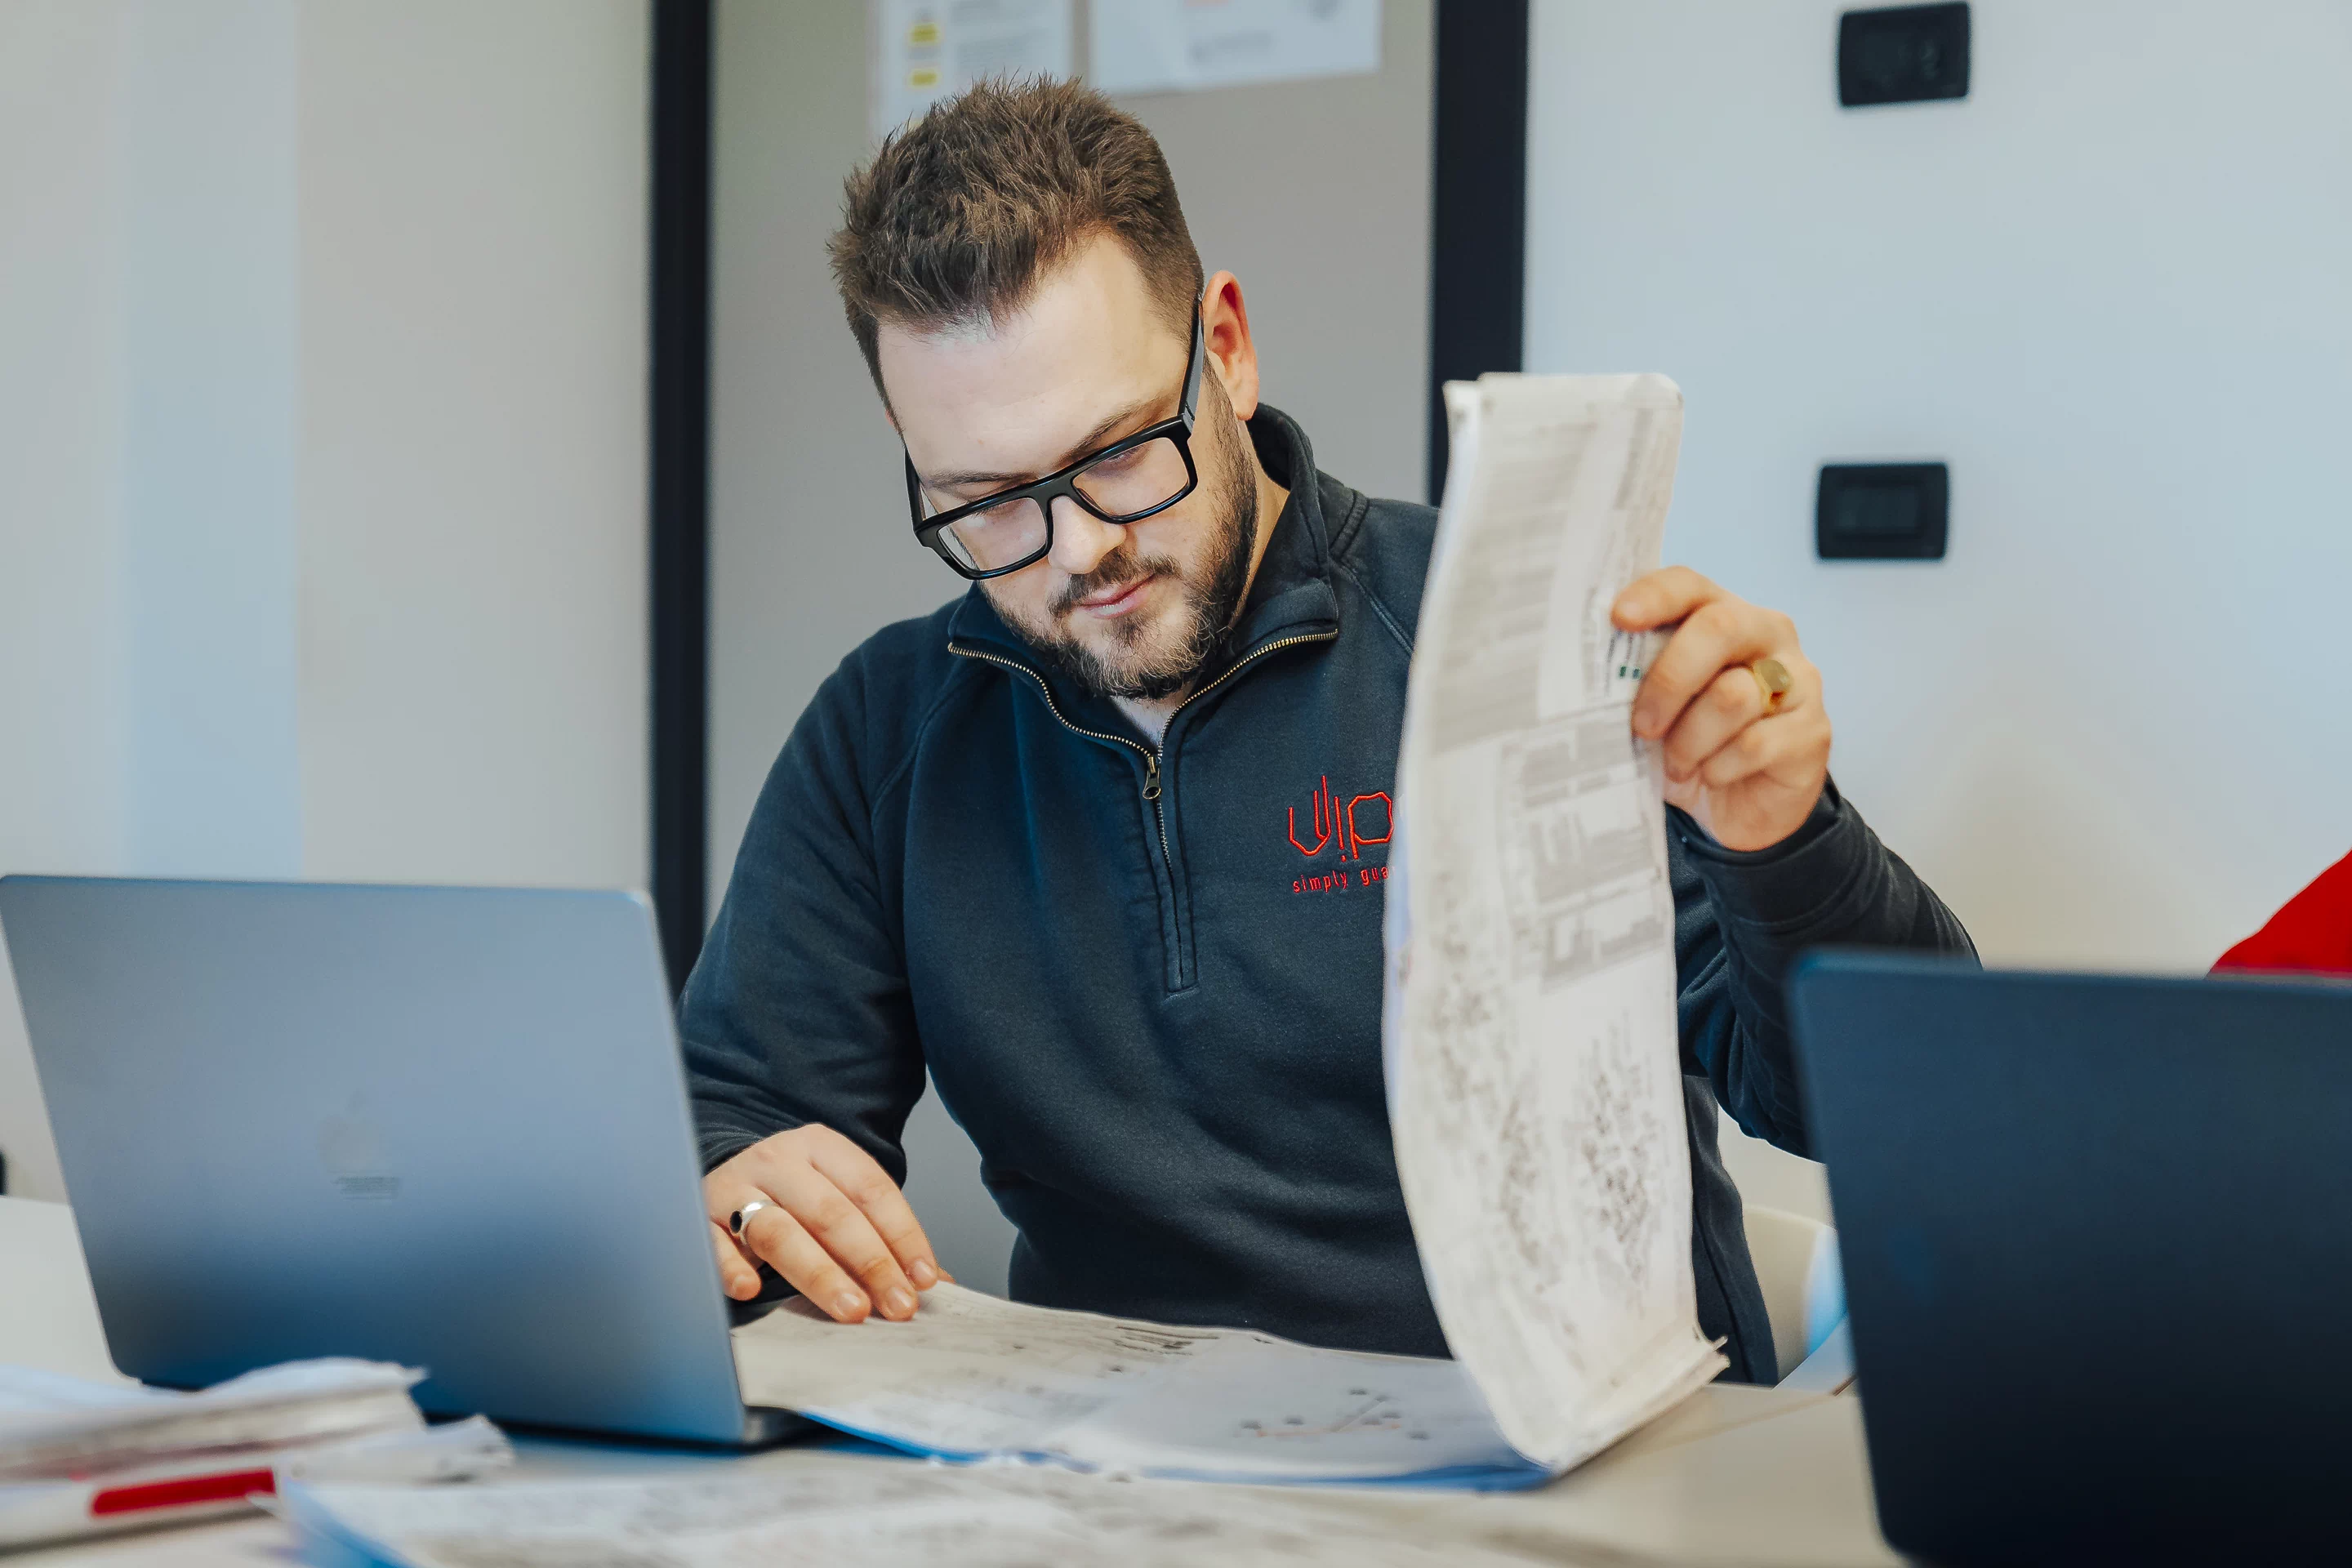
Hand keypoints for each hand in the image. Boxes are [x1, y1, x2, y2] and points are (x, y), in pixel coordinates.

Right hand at [704, 1125, 942, 1322]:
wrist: (720, 1173)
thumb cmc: (790, 1195)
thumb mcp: (835, 1196)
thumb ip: (880, 1235)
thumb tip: (938, 1282)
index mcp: (820, 1146)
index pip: (871, 1188)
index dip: (902, 1234)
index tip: (924, 1278)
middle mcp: (778, 1161)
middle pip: (830, 1212)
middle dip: (870, 1262)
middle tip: (896, 1304)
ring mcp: (735, 1187)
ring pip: (779, 1231)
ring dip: (819, 1274)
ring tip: (850, 1309)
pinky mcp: (699, 1218)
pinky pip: (714, 1245)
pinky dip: (731, 1267)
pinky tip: (750, 1291)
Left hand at [1612, 567, 1830, 851]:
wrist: (1742, 807)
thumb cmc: (1692, 744)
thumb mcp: (1657, 710)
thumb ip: (1637, 681)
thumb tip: (1586, 677)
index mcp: (1722, 615)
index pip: (1690, 585)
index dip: (1654, 596)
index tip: (1619, 618)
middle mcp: (1768, 635)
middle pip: (1720, 627)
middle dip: (1670, 678)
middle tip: (1642, 724)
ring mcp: (1798, 680)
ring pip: (1733, 695)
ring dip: (1689, 740)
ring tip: (1677, 764)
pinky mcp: (1813, 730)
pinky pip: (1754, 744)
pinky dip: (1718, 768)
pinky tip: (1711, 776)